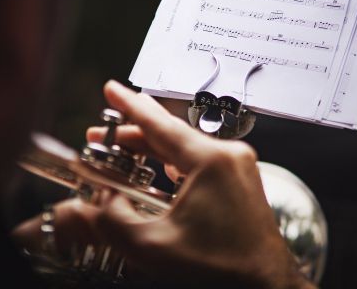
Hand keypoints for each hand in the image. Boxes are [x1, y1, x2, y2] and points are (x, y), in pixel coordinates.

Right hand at [84, 80, 314, 288]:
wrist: (267, 287)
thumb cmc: (222, 269)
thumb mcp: (155, 247)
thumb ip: (112, 222)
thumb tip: (88, 207)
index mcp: (210, 161)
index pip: (159, 124)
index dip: (130, 106)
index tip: (112, 89)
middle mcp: (229, 155)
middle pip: (171, 134)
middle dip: (133, 132)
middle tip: (102, 134)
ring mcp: (238, 167)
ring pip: (186, 147)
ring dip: (153, 148)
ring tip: (124, 151)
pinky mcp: (241, 181)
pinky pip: (202, 161)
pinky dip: (175, 161)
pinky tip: (161, 170)